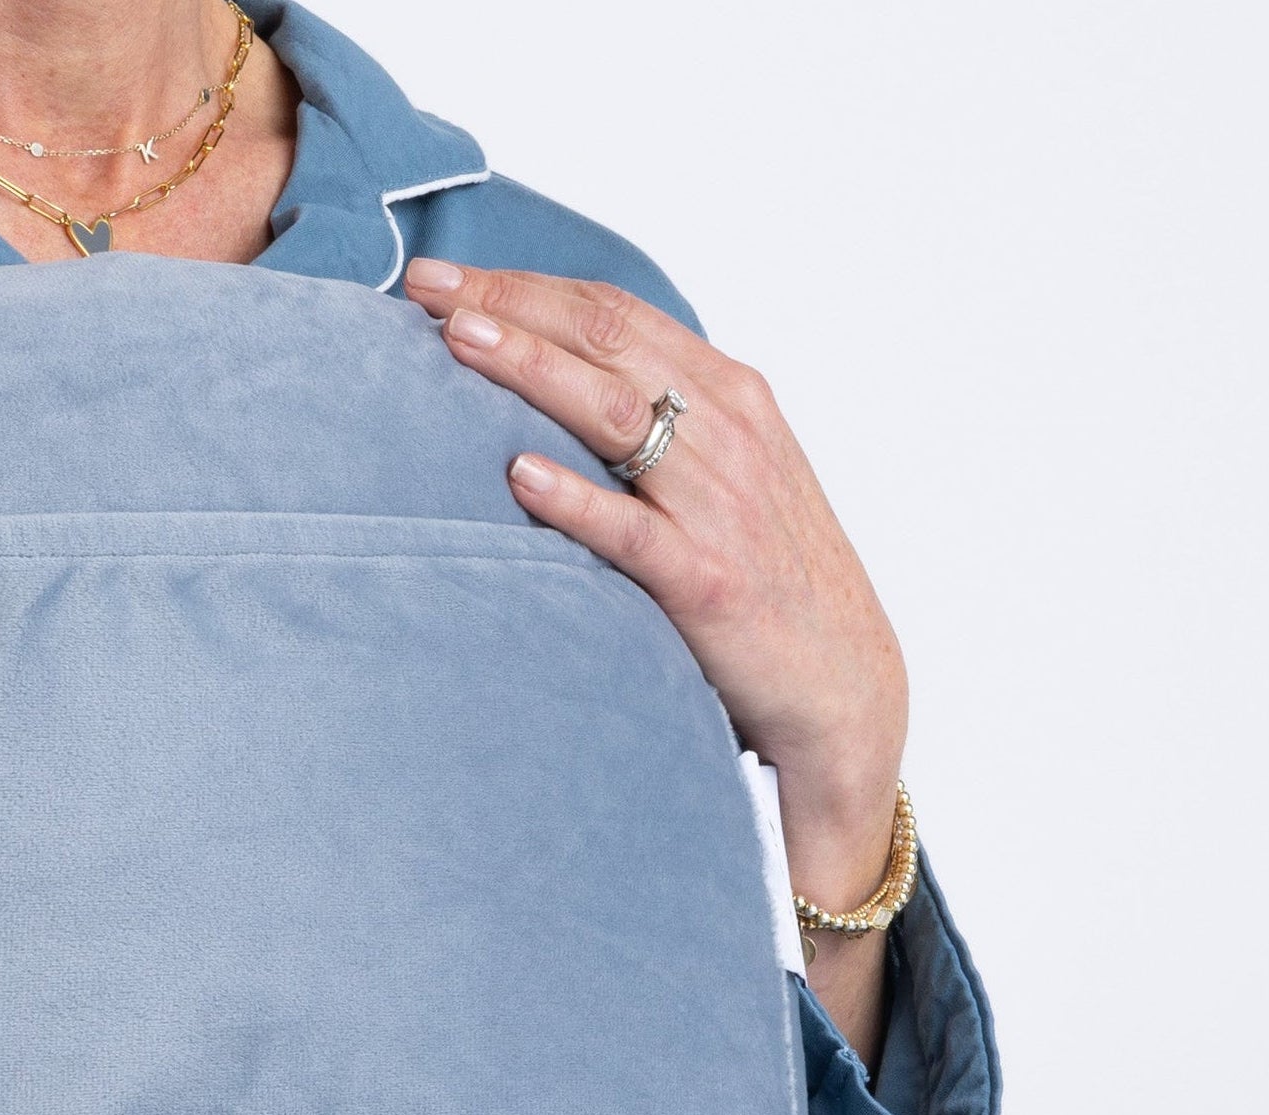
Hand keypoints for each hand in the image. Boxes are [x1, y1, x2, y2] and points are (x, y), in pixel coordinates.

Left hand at [403, 257, 908, 1060]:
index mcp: (731, 394)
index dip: (525, 285)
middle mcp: (730, 432)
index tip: (442, 278)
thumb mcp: (729, 473)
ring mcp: (722, 505)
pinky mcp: (710, 582)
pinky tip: (519, 475)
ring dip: (533, 370)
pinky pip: (634, 531)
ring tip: (458, 342)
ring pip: (617, 414)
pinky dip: (577, 498)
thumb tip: (558, 381)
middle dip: (511, 305)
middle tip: (425, 288)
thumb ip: (662, 422)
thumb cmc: (769, 575)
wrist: (843, 682)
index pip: (616, 313)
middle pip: (608, 341)